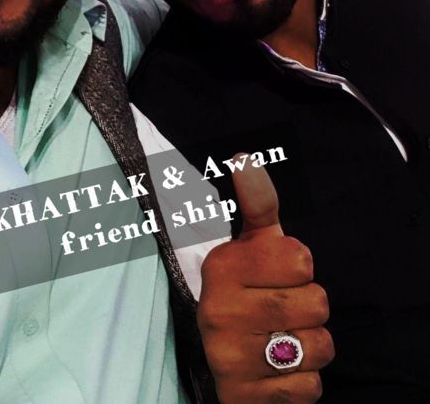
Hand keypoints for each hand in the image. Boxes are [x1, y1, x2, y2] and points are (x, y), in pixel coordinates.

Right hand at [197, 160, 333, 402]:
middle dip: (311, 308)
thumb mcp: (254, 244)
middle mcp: (218, 309)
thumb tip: (244, 156)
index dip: (299, 267)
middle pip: (316, 303)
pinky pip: (310, 387)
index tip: (276, 272)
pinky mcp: (241, 394)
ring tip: (283, 338)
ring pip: (318, 346)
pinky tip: (278, 370)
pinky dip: (303, 381)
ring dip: (311, 345)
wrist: (226, 362)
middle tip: (283, 308)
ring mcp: (228, 355)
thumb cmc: (248, 291)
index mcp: (222, 266)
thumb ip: (257, 202)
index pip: (300, 258)